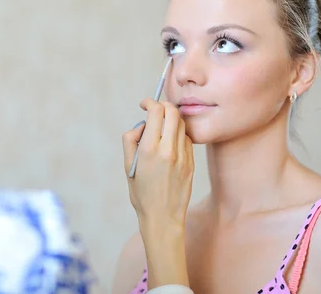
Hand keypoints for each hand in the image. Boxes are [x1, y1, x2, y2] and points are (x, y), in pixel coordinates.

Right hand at [122, 98, 194, 288]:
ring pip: (182, 124)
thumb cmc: (141, 193)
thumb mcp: (128, 166)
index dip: (150, 102)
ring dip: (171, 120)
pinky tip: (170, 145)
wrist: (163, 218)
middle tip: (155, 112)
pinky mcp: (191, 162)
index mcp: (150, 150)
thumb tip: (142, 124)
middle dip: (163, 106)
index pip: (156, 111)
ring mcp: (183, 156)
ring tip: (161, 130)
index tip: (144, 104)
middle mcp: (168, 150)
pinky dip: (178, 135)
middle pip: (173, 111)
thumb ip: (131, 140)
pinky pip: (187, 139)